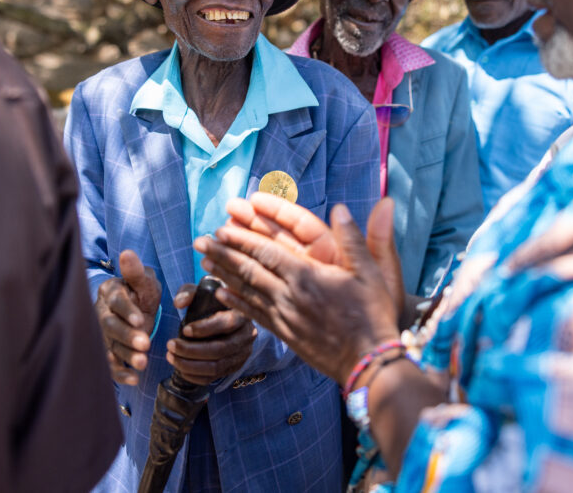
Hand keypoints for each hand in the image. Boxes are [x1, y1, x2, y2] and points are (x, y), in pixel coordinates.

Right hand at [95, 249, 161, 384]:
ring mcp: (102, 332)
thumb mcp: (144, 280)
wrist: (138, 305)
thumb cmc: (142, 291)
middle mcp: (101, 311)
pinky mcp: (107, 349)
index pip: (116, 300)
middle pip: (110, 325)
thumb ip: (137, 272)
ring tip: (142, 363)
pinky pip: (111, 362)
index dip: (127, 310)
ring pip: (111, 345)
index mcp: (110, 290)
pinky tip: (134, 379)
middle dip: (127, 335)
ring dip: (126, 355)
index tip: (141, 320)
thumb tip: (127, 254)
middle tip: (145, 344)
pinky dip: (120, 372)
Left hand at [165, 284, 256, 384]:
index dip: (205, 328)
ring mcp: (242, 354)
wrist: (227, 316)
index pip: (227, 323)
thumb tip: (179, 303)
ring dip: (190, 365)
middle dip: (191, 350)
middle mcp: (246, 336)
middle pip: (220, 349)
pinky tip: (180, 368)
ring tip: (171, 357)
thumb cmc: (213, 303)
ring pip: (216, 367)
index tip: (184, 329)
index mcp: (242, 314)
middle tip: (170, 345)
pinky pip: (214, 377)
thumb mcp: (202, 292)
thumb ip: (189, 293)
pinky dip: (195, 376)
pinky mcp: (234, 367)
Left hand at [195, 193, 400, 385]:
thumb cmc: (372, 315)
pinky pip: (254, 315)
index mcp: (307, 276)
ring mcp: (285, 317)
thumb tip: (340, 208)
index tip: (221, 228)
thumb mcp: (372, 273)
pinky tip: (222, 294)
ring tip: (203, 262)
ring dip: (223, 274)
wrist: (368, 363)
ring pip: (247, 291)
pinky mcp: (285, 334)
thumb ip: (353, 240)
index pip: (266, 252)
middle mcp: (290, 296)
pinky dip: (236, 303)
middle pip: (248, 270)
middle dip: (222, 253)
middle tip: (199, 241)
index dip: (241, 239)